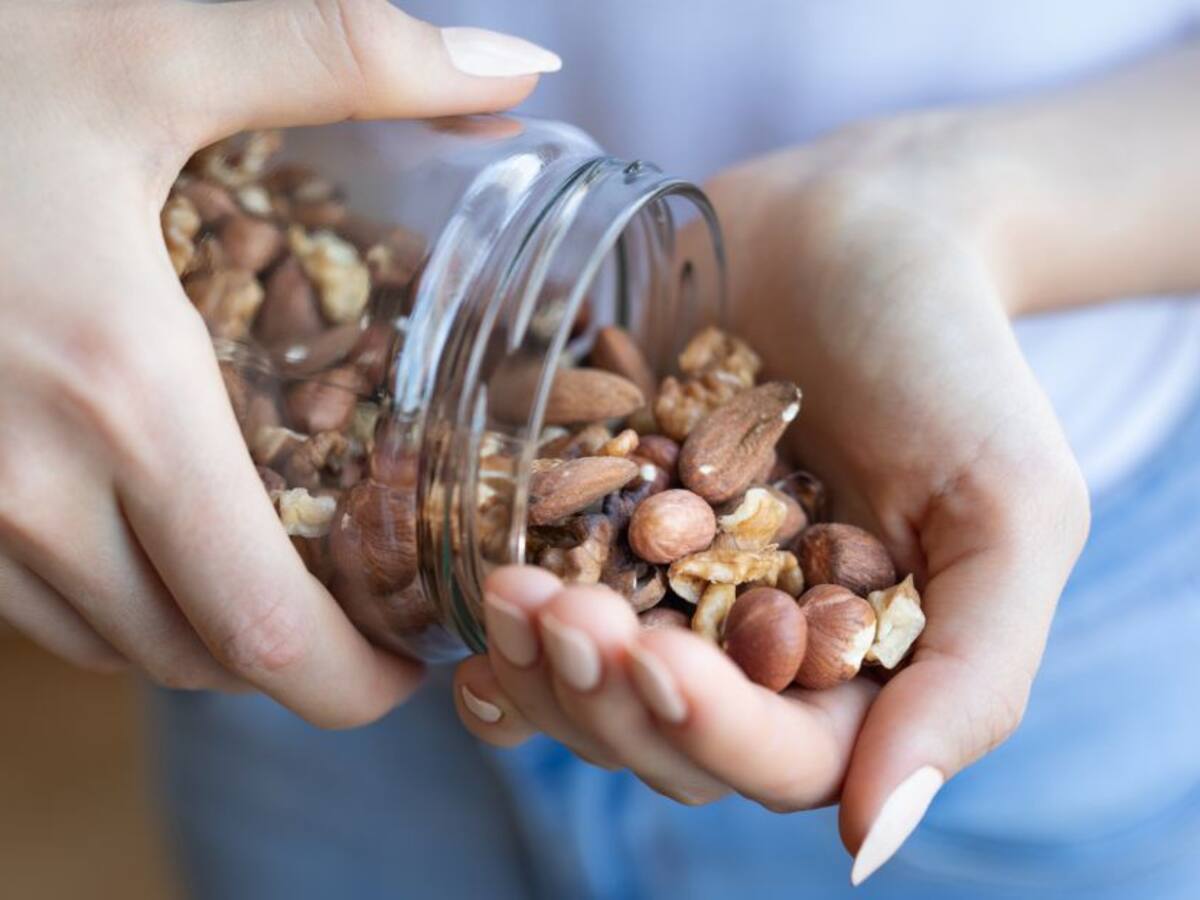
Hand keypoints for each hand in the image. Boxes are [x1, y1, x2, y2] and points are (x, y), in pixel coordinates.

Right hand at [0, 0, 555, 726]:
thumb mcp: (159, 46)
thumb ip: (347, 58)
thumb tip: (517, 72)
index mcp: (125, 396)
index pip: (263, 632)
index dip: (353, 681)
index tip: (414, 656)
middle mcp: (33, 481)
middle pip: (199, 659)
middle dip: (301, 666)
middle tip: (374, 619)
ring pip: (113, 643)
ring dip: (212, 637)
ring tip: (288, 585)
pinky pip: (36, 604)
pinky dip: (122, 603)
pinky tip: (164, 539)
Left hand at [453, 115, 1089, 879]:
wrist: (858, 227)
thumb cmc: (949, 360)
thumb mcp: (1009, 509)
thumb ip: (973, 675)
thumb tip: (876, 841)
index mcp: (851, 673)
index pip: (781, 760)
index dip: (711, 728)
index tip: (656, 657)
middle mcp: (751, 653)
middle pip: (665, 741)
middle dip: (604, 694)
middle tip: (561, 614)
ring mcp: (666, 595)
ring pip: (590, 693)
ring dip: (541, 666)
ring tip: (508, 592)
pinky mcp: (601, 533)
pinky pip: (542, 615)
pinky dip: (501, 630)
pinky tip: (470, 606)